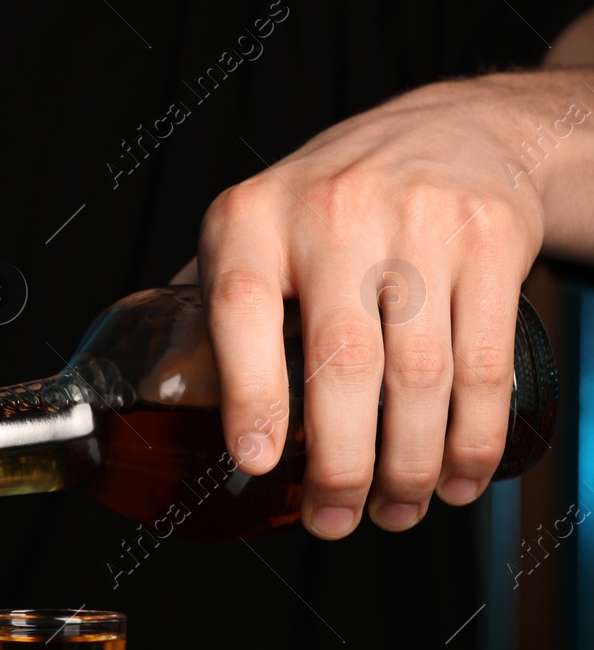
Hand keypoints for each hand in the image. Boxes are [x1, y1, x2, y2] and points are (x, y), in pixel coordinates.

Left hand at [188, 74, 557, 537]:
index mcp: (252, 218)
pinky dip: (472, 437)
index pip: (241, 308)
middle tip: (333, 520)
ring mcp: (419, 223)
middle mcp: (333, 212)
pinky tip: (456, 479)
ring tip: (394, 512)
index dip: (250, 394)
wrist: (451, 129)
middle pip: (341, 362)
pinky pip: (483, 363)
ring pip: (420, 375)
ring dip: (409, 466)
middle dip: (341, 463)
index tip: (257, 463)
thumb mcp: (253, 225)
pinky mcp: (491, 240)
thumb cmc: (328, 201)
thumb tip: (158, 399)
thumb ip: (210, 301)